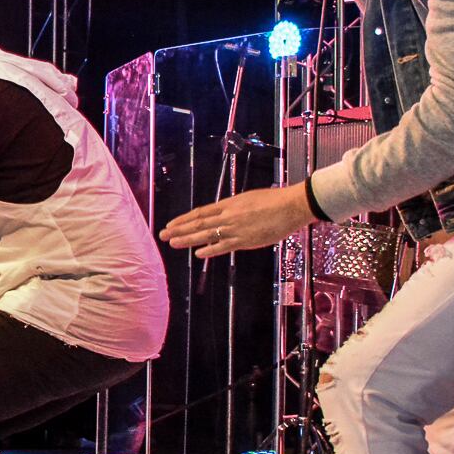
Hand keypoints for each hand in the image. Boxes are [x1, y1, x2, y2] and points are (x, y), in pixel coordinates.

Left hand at [160, 185, 313, 259]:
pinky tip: (198, 254)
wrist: (290, 205)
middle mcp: (228, 216)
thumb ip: (235, 208)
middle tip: (162, 234)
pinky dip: (210, 250)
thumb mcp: (249, 199)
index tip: (171, 223)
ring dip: (187, 239)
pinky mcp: (245, 240)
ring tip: (172, 243)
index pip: (200, 212)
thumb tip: (225, 213)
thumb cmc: (274, 200)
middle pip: (198, 223)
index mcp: (228, 204)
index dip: (184, 219)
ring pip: (206, 234)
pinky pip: (223, 246)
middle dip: (178, 229)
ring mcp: (235, 228)